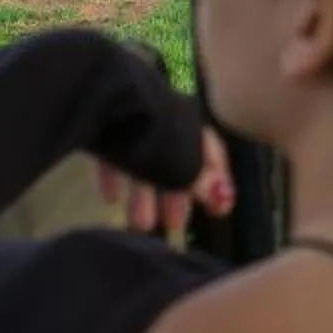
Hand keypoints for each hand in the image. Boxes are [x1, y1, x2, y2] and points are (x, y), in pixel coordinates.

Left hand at [95, 127, 234, 236]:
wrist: (110, 106)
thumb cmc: (156, 138)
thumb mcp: (185, 166)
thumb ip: (203, 184)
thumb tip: (225, 198)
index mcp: (194, 127)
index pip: (212, 157)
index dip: (217, 184)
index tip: (218, 211)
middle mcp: (169, 123)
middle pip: (178, 163)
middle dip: (177, 197)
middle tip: (176, 225)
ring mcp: (137, 124)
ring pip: (146, 164)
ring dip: (145, 197)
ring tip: (141, 226)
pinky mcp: (108, 130)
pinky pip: (117, 157)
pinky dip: (117, 179)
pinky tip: (111, 199)